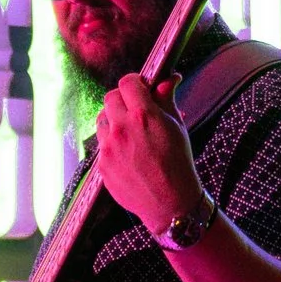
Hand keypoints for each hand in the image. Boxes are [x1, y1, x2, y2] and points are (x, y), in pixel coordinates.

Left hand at [94, 71, 205, 233]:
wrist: (170, 203)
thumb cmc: (178, 164)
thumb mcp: (177, 127)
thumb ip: (167, 100)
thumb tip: (170, 78)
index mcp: (143, 115)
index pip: (127, 82)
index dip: (135, 83)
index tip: (140, 88)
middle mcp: (122, 128)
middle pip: (110, 98)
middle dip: (123, 99)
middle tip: (135, 109)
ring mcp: (109, 148)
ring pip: (102, 120)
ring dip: (114, 120)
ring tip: (131, 133)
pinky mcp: (102, 164)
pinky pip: (102, 144)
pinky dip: (112, 143)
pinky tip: (128, 153)